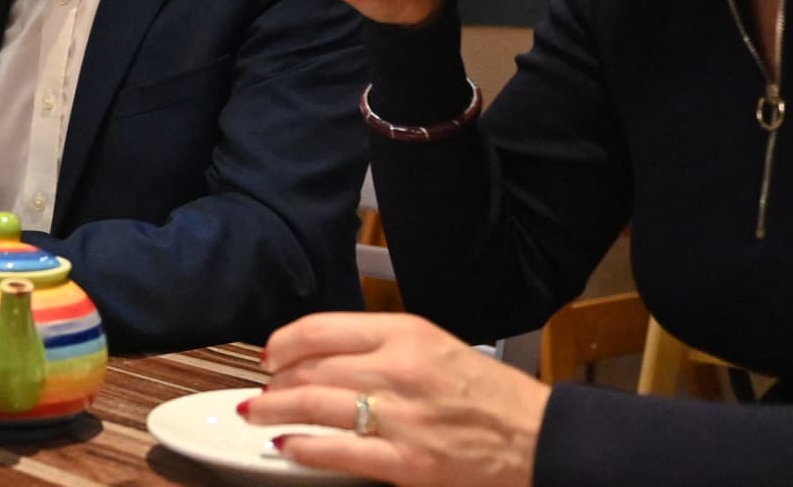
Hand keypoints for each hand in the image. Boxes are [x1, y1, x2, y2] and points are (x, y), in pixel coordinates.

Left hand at [248, 312, 549, 486]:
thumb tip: (324, 354)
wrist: (536, 437)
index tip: (270, 353)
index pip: (322, 328)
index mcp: (407, 333)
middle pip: (310, 368)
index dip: (284, 342)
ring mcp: (402, 417)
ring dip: (274, 410)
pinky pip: (339, 452)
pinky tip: (289, 445)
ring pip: (314, 406)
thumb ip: (382, 345)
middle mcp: (400, 369)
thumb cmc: (490, 394)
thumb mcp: (435, 346)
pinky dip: (304, 448)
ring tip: (256, 414)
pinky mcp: (407, 463)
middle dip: (273, 381)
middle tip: (259, 390)